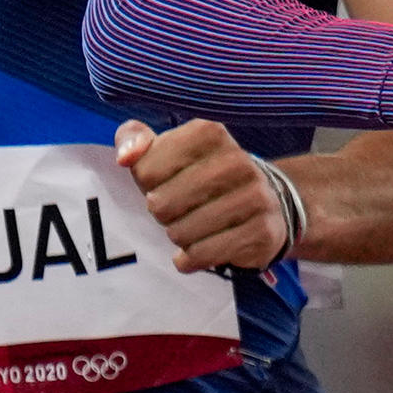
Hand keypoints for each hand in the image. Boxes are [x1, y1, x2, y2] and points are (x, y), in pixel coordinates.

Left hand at [117, 118, 291, 271]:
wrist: (266, 203)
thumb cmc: (202, 176)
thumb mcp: (166, 149)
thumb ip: (133, 140)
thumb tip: (125, 158)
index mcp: (209, 133)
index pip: (145, 170)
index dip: (146, 184)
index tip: (166, 183)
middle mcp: (237, 160)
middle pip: (161, 203)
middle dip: (162, 213)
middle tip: (178, 210)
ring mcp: (255, 197)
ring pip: (181, 232)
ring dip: (178, 236)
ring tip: (192, 228)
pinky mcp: (262, 232)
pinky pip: (203, 254)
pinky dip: (192, 259)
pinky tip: (199, 250)